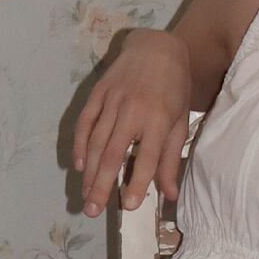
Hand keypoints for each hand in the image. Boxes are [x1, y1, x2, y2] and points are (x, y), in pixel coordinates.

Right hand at [73, 28, 191, 217]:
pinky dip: (79, 144)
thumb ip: (171, 159)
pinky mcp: (98, 92)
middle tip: (92, 211)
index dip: (137, 183)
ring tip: (85, 196)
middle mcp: (133, 110)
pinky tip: (78, 165)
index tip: (128, 206)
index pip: (147, 158)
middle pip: (113, 154)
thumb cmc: (174, 89)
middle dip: (101, 185)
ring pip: (96, 141)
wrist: (157, 47)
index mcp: (159, 120)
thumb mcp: (180, 122)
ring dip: (88, 172)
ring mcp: (112, 100)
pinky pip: (85, 122)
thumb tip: (169, 194)